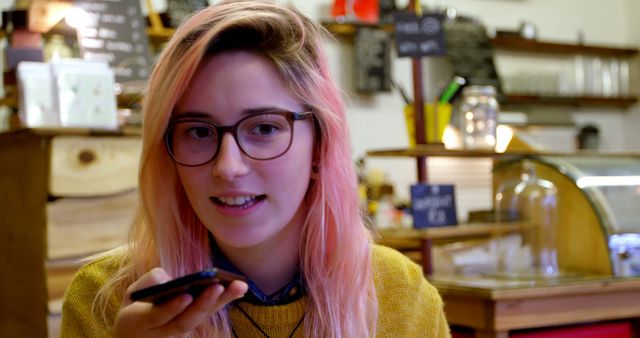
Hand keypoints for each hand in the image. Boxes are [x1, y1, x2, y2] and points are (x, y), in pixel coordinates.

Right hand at [113, 267, 247, 337]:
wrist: (135, 336)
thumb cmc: (136, 307)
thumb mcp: (132, 294)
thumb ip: (148, 283)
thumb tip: (170, 279)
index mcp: (138, 322)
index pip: (157, 317)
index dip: (172, 308)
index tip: (186, 296)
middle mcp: (160, 334)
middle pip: (183, 322)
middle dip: (203, 304)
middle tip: (219, 286)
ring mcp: (176, 336)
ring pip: (199, 321)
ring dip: (220, 302)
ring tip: (238, 285)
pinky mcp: (190, 332)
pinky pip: (206, 316)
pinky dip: (222, 302)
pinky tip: (238, 289)